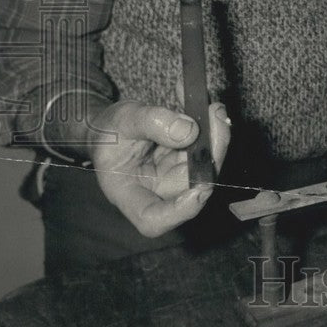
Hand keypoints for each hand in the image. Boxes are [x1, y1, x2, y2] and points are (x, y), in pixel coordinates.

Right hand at [87, 100, 230, 237]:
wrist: (113, 126)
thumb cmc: (110, 131)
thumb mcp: (122, 120)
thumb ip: (151, 123)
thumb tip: (190, 130)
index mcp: (128, 194)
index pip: (153, 219)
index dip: (179, 211)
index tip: (200, 190)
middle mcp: (157, 191)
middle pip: (193, 186)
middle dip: (212, 152)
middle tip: (215, 117)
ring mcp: (176, 177)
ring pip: (207, 166)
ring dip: (217, 135)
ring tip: (212, 108)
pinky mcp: (189, 162)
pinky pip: (209, 148)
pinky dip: (212, 126)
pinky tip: (209, 106)